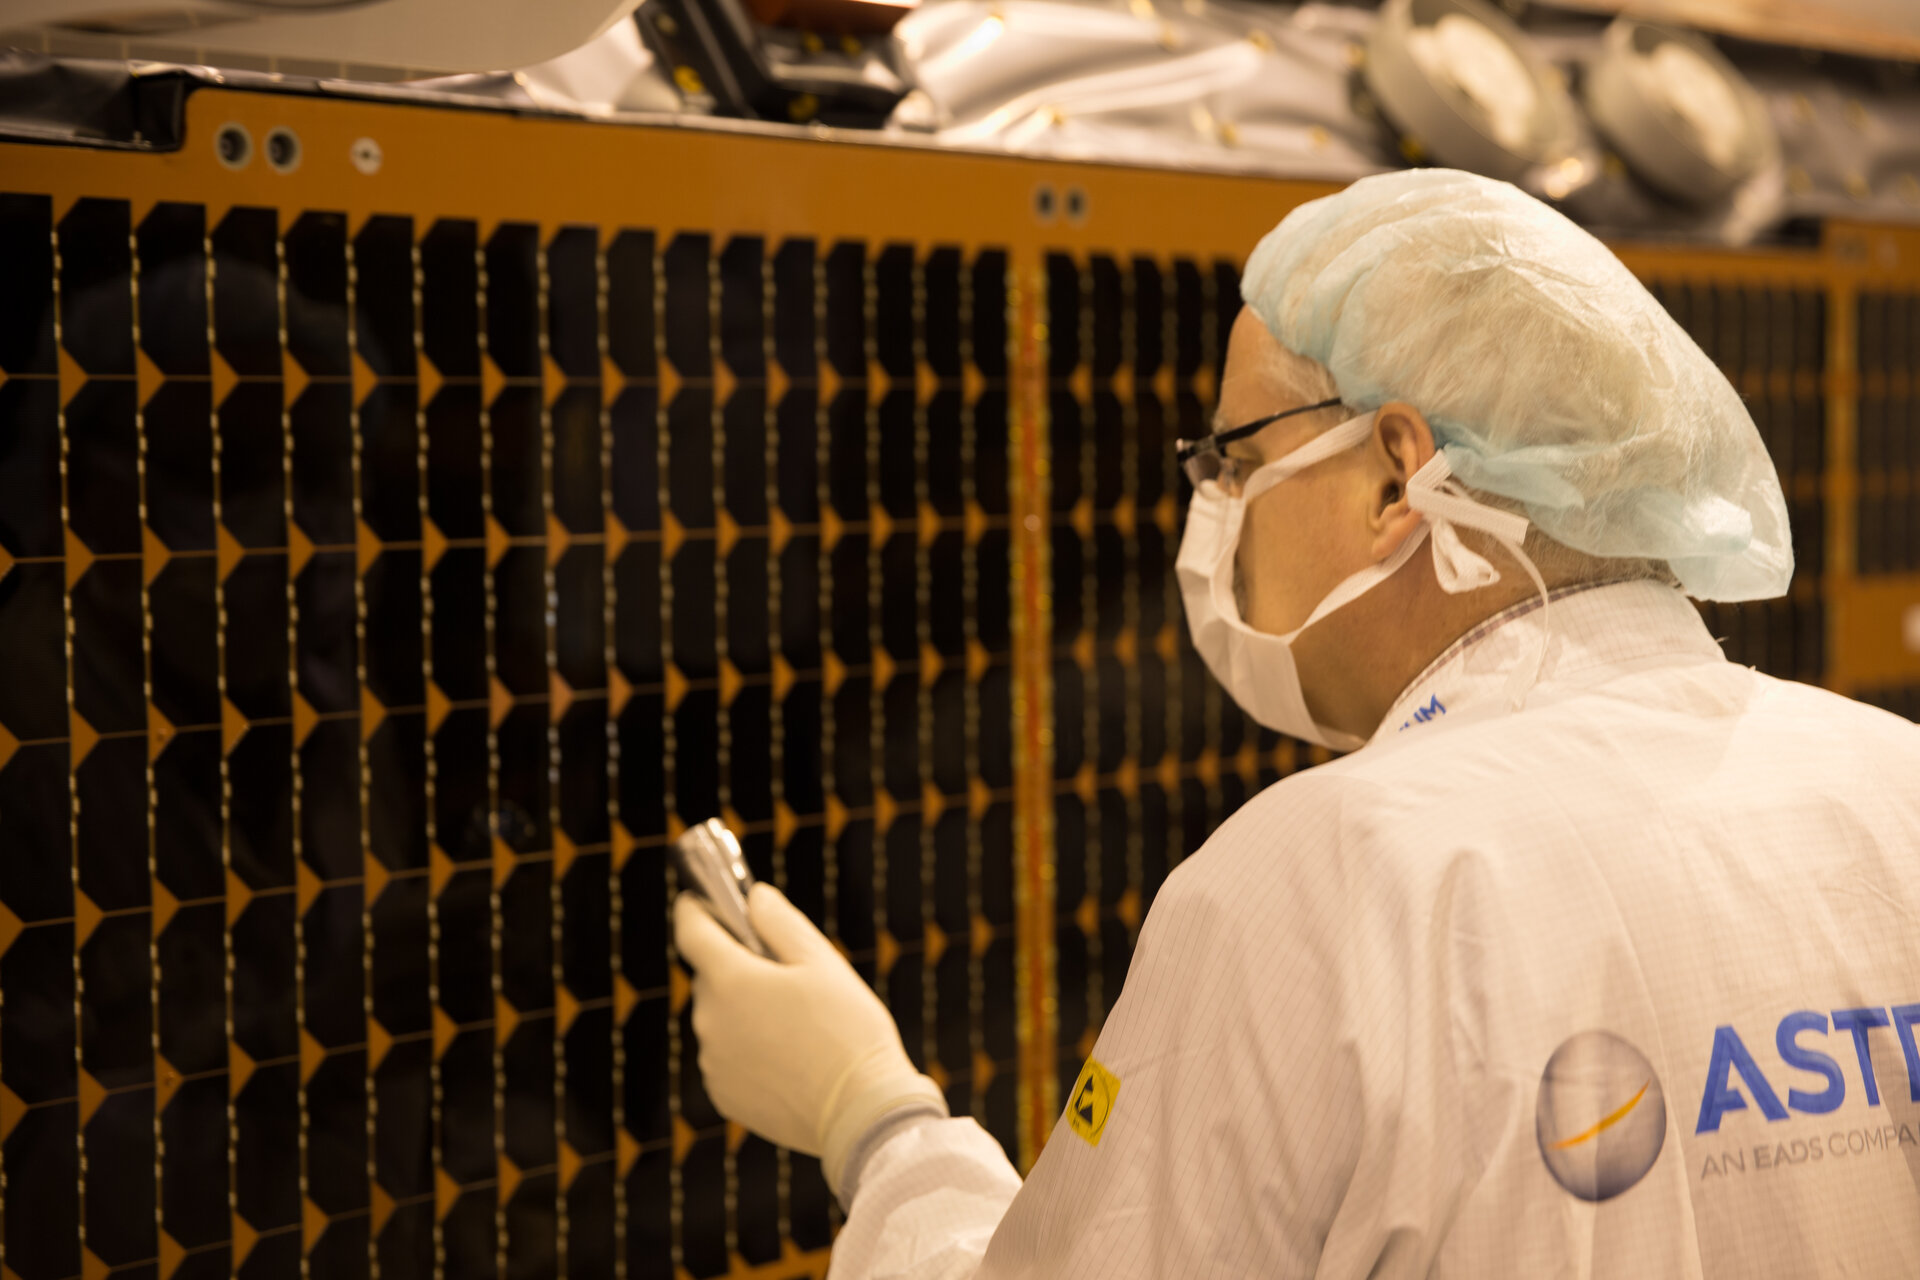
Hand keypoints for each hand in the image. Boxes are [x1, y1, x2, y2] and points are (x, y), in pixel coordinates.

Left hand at [672, 883, 946, 1193]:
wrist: (861, 1111)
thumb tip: (753, 898)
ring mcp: (713, 1062)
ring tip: (795, 1024)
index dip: (695, 909)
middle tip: (784, 973)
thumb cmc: (847, 1030)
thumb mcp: (821, 962)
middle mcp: (709, 1021)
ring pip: (720, 1018)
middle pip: (711, 977)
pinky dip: (747, 1050)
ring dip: (743, 1012)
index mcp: (729, 980)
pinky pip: (727, 1057)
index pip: (691, 931)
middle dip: (738, 967)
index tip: (701, 901)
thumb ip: (780, 922)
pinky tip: (788, 1057)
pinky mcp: (723, 1094)